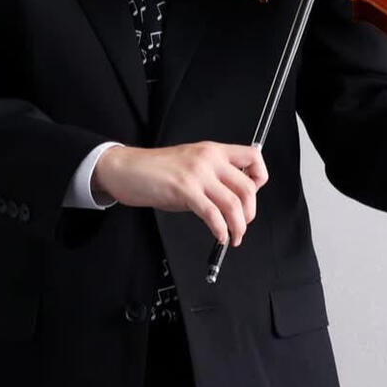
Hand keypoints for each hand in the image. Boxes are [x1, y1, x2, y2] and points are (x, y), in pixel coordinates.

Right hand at [91, 141, 268, 246]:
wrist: (126, 169)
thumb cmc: (155, 169)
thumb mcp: (191, 164)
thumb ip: (213, 177)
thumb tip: (233, 199)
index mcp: (213, 150)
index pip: (252, 157)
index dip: (260, 178)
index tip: (255, 195)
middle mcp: (209, 158)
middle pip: (248, 187)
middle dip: (250, 212)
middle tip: (243, 224)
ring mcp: (197, 173)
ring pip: (234, 203)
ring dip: (239, 226)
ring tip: (234, 237)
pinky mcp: (184, 190)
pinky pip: (213, 214)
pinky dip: (221, 230)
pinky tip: (220, 236)